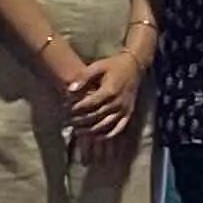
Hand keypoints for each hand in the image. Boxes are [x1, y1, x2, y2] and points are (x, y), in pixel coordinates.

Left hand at [67, 41, 146, 163]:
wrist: (134, 66)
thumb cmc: (113, 65)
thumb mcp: (97, 66)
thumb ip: (83, 77)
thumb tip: (69, 89)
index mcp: (109, 90)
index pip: (90, 104)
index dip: (77, 108)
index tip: (67, 109)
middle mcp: (118, 102)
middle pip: (96, 116)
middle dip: (81, 121)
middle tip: (69, 122)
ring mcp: (124, 109)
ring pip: (106, 125)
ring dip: (91, 130)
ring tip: (78, 131)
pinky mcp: (129, 113)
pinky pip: (118, 128)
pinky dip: (107, 135)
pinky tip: (96, 137)